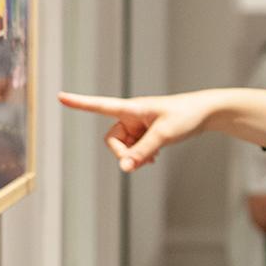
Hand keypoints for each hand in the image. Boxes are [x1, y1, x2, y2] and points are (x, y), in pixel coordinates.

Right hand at [58, 91, 212, 171]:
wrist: (206, 113)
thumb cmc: (186, 116)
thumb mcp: (163, 135)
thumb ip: (142, 152)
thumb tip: (124, 168)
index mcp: (132, 108)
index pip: (100, 105)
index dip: (80, 103)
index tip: (60, 96)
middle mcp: (131, 116)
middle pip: (112, 140)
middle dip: (123, 154)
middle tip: (142, 161)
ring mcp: (139, 125)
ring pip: (124, 147)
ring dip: (134, 156)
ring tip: (153, 159)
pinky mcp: (147, 133)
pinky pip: (134, 149)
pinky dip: (140, 156)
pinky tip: (154, 158)